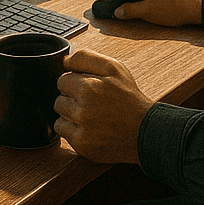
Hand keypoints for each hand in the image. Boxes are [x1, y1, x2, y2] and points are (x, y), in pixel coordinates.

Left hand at [54, 49, 152, 163]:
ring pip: (59, 115)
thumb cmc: (129, 98)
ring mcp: (82, 130)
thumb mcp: (114, 68)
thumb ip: (86, 58)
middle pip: (58, 98)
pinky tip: (88, 127)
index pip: (62, 80)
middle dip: (71, 98)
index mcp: (89, 87)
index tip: (89, 88)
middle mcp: (82, 110)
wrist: (145, 131)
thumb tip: (64, 61)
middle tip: (92, 102)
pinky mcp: (82, 146)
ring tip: (91, 115)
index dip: (75, 82)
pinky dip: (71, 129)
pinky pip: (62, 132)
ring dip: (70, 114)